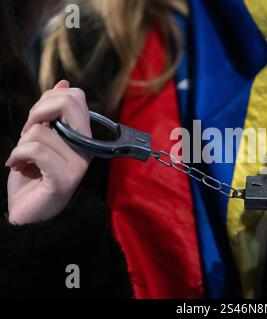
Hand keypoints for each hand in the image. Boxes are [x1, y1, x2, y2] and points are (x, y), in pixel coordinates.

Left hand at [6, 80, 91, 224]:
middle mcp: (86, 148)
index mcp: (83, 136)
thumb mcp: (41, 139)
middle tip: (27, 132)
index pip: (75, 97)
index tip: (37, 120)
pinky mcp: (64, 178)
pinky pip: (36, 150)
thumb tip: (64, 83)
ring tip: (22, 160)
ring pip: (41, 131)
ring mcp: (78, 164)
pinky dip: (17, 156)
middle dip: (37, 111)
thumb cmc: (34, 176)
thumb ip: (52, 114)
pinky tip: (16, 166)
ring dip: (20, 145)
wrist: (29, 213)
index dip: (49, 98)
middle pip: (68, 102)